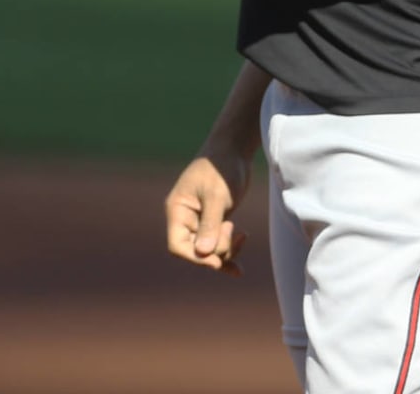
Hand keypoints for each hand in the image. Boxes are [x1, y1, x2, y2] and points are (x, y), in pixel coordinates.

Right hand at [165, 148, 252, 275]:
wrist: (235, 149)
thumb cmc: (223, 168)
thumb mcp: (217, 195)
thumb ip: (210, 223)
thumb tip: (204, 253)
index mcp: (177, 210)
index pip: (177, 245)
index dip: (195, 257)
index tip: (216, 262)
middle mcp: (185, 218)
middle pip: (195, 251)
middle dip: (216, 250)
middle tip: (235, 232)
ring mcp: (200, 221)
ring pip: (208, 251)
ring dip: (226, 250)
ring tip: (242, 235)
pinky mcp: (214, 221)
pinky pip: (217, 244)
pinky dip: (228, 254)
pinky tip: (238, 270)